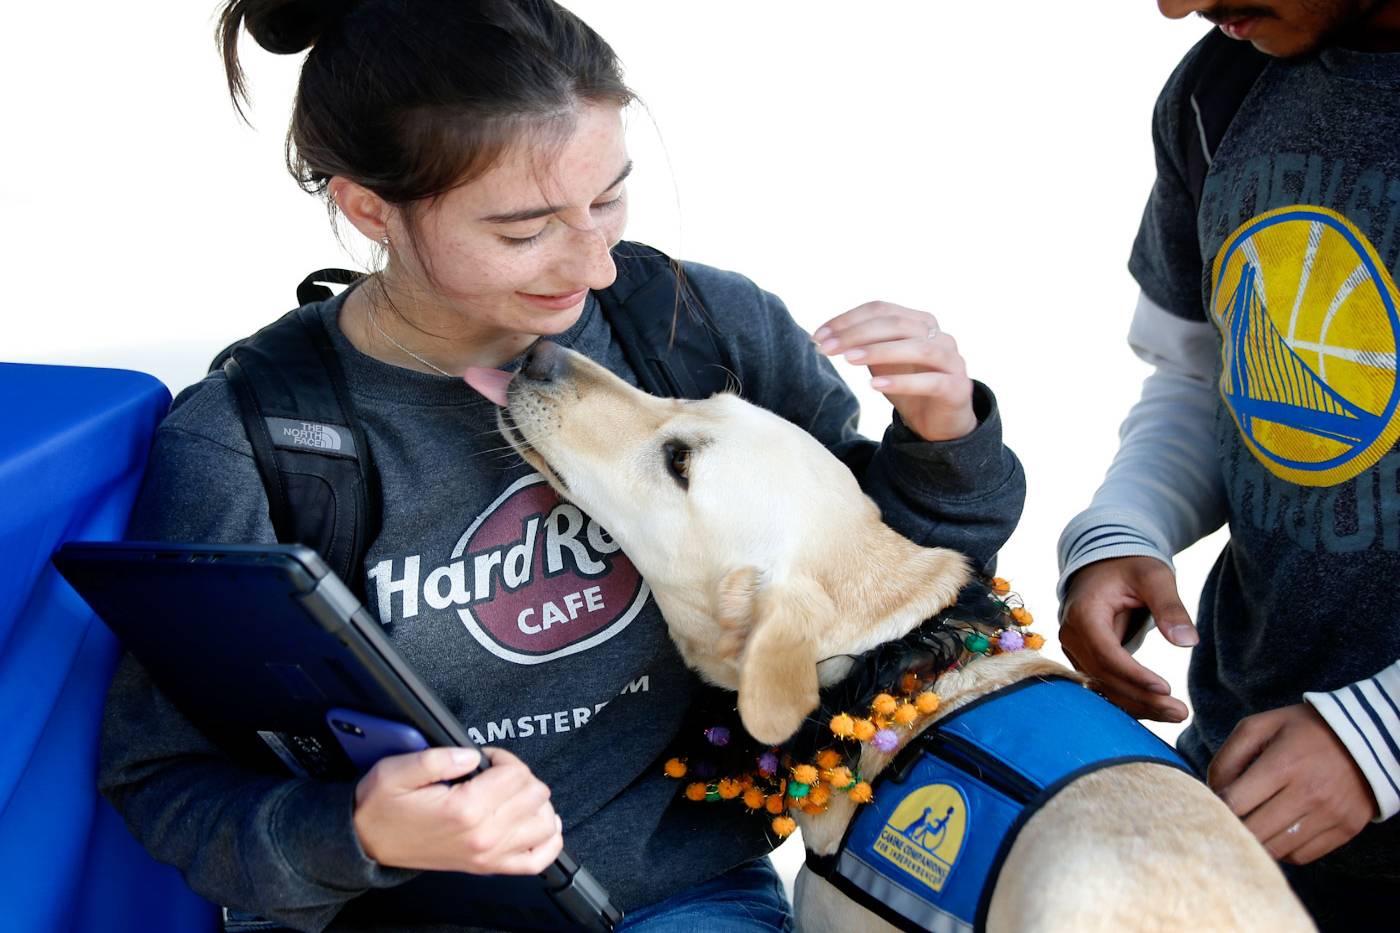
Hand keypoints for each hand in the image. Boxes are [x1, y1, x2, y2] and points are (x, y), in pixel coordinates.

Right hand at [352, 746, 562, 874]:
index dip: (503, 757)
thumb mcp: (397, 770)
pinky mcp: (490, 866)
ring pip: (544, 823)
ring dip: (535, 802)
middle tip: (495, 773)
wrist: (368, 843)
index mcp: (464, 809)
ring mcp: (489, 855)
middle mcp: (482, 836)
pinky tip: (539, 822)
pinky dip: (548, 840)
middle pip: (534, 794)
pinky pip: (538, 859)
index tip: (486, 758)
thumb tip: (472, 754)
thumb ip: (438, 757)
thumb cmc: (382, 807)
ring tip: (513, 793)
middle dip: (519, 776)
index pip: (515, 774)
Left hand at [814, 302, 976, 441]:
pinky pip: (931, 381)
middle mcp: (938, 335)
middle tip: (827, 347)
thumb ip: (862, 346)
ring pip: (917, 348)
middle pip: (897, 323)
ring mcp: (951, 360)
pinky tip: (875, 386)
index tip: (818, 335)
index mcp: (919, 322)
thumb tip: (823, 337)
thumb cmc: (908, 386)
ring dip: (879, 352)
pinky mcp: (957, 388)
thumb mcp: (882, 362)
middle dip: (857, 334)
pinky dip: (902, 382)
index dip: (848, 319)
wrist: (940, 423)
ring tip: (848, 360)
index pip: (881, 309)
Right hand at [1058, 556, 1198, 721]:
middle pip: (1104, 676)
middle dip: (1141, 697)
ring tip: (1175, 714)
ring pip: (1103, 686)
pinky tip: (1157, 709)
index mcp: (1084, 613)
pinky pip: (1104, 684)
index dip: (1134, 675)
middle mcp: (1072, 635)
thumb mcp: (1154, 577)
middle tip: (1180, 712)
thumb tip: (1187, 642)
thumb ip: (1170, 607)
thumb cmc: (1130, 567)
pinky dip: (1130, 699)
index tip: (1166, 688)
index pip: (1106, 653)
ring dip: (1137, 705)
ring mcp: (1075, 649)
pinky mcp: (1085, 658)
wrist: (1104, 564)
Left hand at [1210, 704, 1377, 863]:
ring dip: (1257, 841)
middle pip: (1254, 831)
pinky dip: (1283, 850)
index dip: (1216, 807)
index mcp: (1283, 764)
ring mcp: (1330, 815)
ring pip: (1276, 849)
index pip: (1235, 803)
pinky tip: (1278, 830)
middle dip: (1233, 827)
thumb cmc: (1301, 730)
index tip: (1213, 803)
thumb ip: (1228, 756)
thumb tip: (1211, 790)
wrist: (1364, 738)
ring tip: (1253, 823)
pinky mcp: (1345, 829)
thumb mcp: (1259, 726)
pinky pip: (1301, 856)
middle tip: (1229, 818)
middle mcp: (1308, 793)